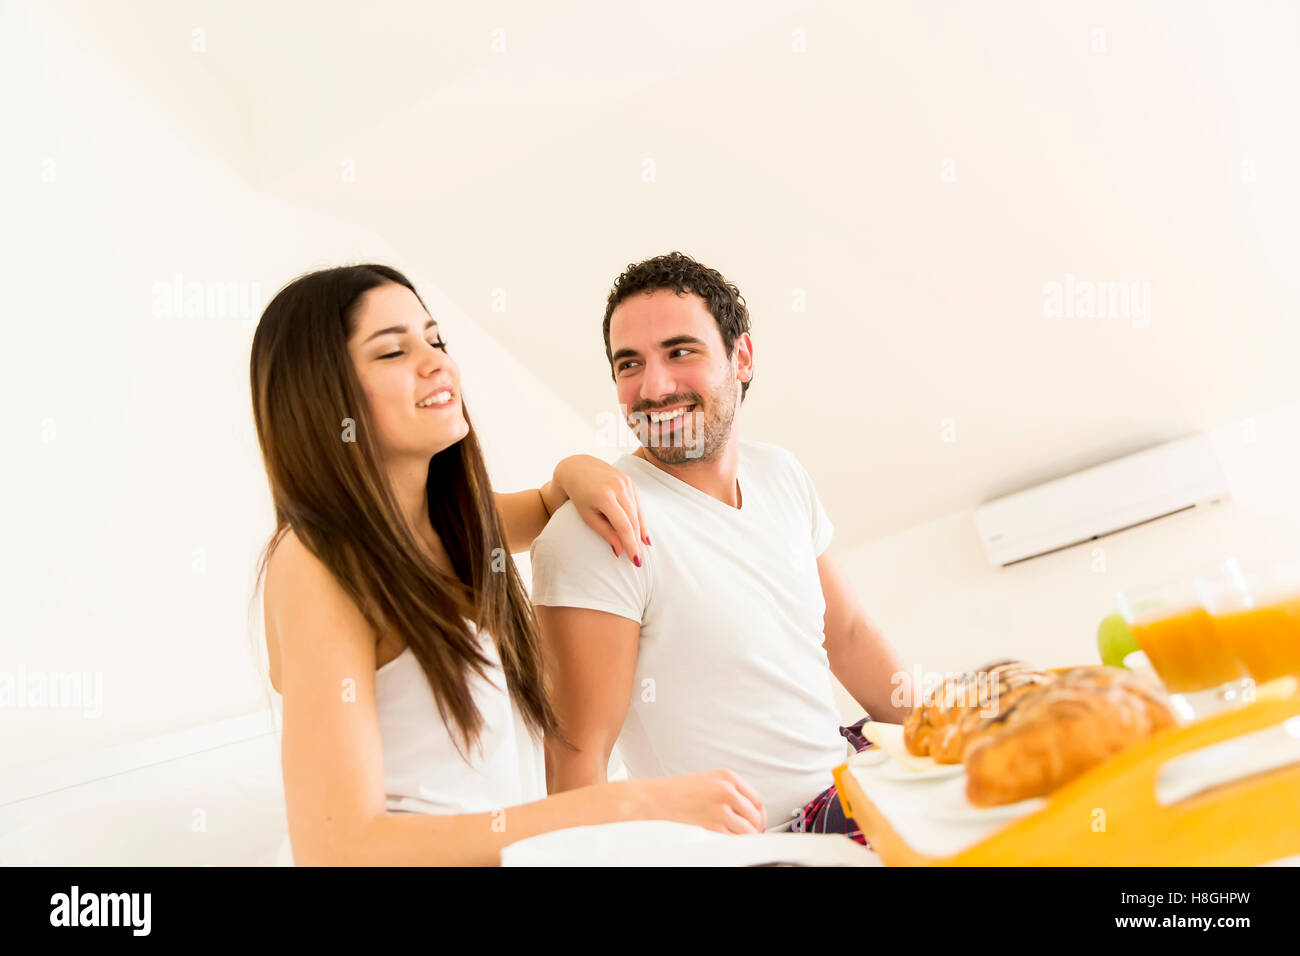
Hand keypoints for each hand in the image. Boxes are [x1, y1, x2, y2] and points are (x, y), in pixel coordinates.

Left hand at [552, 455, 649, 565]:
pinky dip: (640, 518)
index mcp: (605, 496)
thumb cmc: (579, 495)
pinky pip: (637, 503)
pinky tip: (643, 532)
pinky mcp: (629, 481)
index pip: (623, 526)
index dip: (631, 544)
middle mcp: (618, 487)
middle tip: (639, 560)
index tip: (635, 560)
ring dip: (641, 531)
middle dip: (637, 541)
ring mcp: (625, 482)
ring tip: (644, 547)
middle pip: (633, 520)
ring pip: (637, 512)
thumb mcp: (587, 516)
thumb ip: (605, 532)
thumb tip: (619, 550)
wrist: (577, 467)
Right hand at [635, 769, 766, 834]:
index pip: (757, 800)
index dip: (759, 815)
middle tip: (747, 836)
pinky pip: (734, 841)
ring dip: (744, 838)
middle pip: (755, 816)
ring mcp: (721, 810)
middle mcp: (727, 791)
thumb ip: (730, 791)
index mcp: (727, 777)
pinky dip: (734, 844)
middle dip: (754, 829)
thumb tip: (750, 813)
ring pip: (748, 831)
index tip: (756, 824)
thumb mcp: (708, 781)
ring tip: (733, 839)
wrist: (653, 800)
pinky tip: (725, 841)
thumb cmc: (677, 792)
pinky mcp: (713, 828)